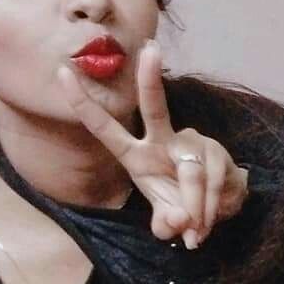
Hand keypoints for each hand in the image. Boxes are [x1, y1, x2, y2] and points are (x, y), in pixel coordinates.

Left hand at [58, 40, 248, 247]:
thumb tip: (179, 220)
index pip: (104, 127)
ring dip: (195, 209)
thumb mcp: (168, 219)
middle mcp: (161, 140)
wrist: (222, 204)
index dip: (83, 103)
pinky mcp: (215, 152)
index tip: (62, 73)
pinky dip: (210, 208)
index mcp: (136, 155)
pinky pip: (210, 182)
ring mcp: (190, 142)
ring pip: (190, 173)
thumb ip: (166, 223)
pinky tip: (209, 221)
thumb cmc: (184, 206)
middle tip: (149, 50)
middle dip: (150, 80)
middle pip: (154, 107)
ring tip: (196, 233)